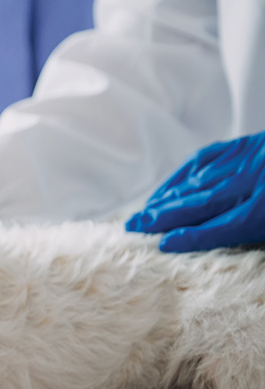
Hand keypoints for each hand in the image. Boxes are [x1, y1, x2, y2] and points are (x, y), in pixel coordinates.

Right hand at [126, 131, 264, 251]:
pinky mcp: (244, 144)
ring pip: (198, 181)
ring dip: (167, 198)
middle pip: (202, 202)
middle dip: (165, 216)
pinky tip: (165, 189)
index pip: (226, 227)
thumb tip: (201, 238)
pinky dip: (181, 175)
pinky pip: (205, 158)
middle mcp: (255, 180)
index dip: (193, 237)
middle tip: (135, 225)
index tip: (164, 244)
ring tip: (144, 212)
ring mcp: (248, 158)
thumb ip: (252, 231)